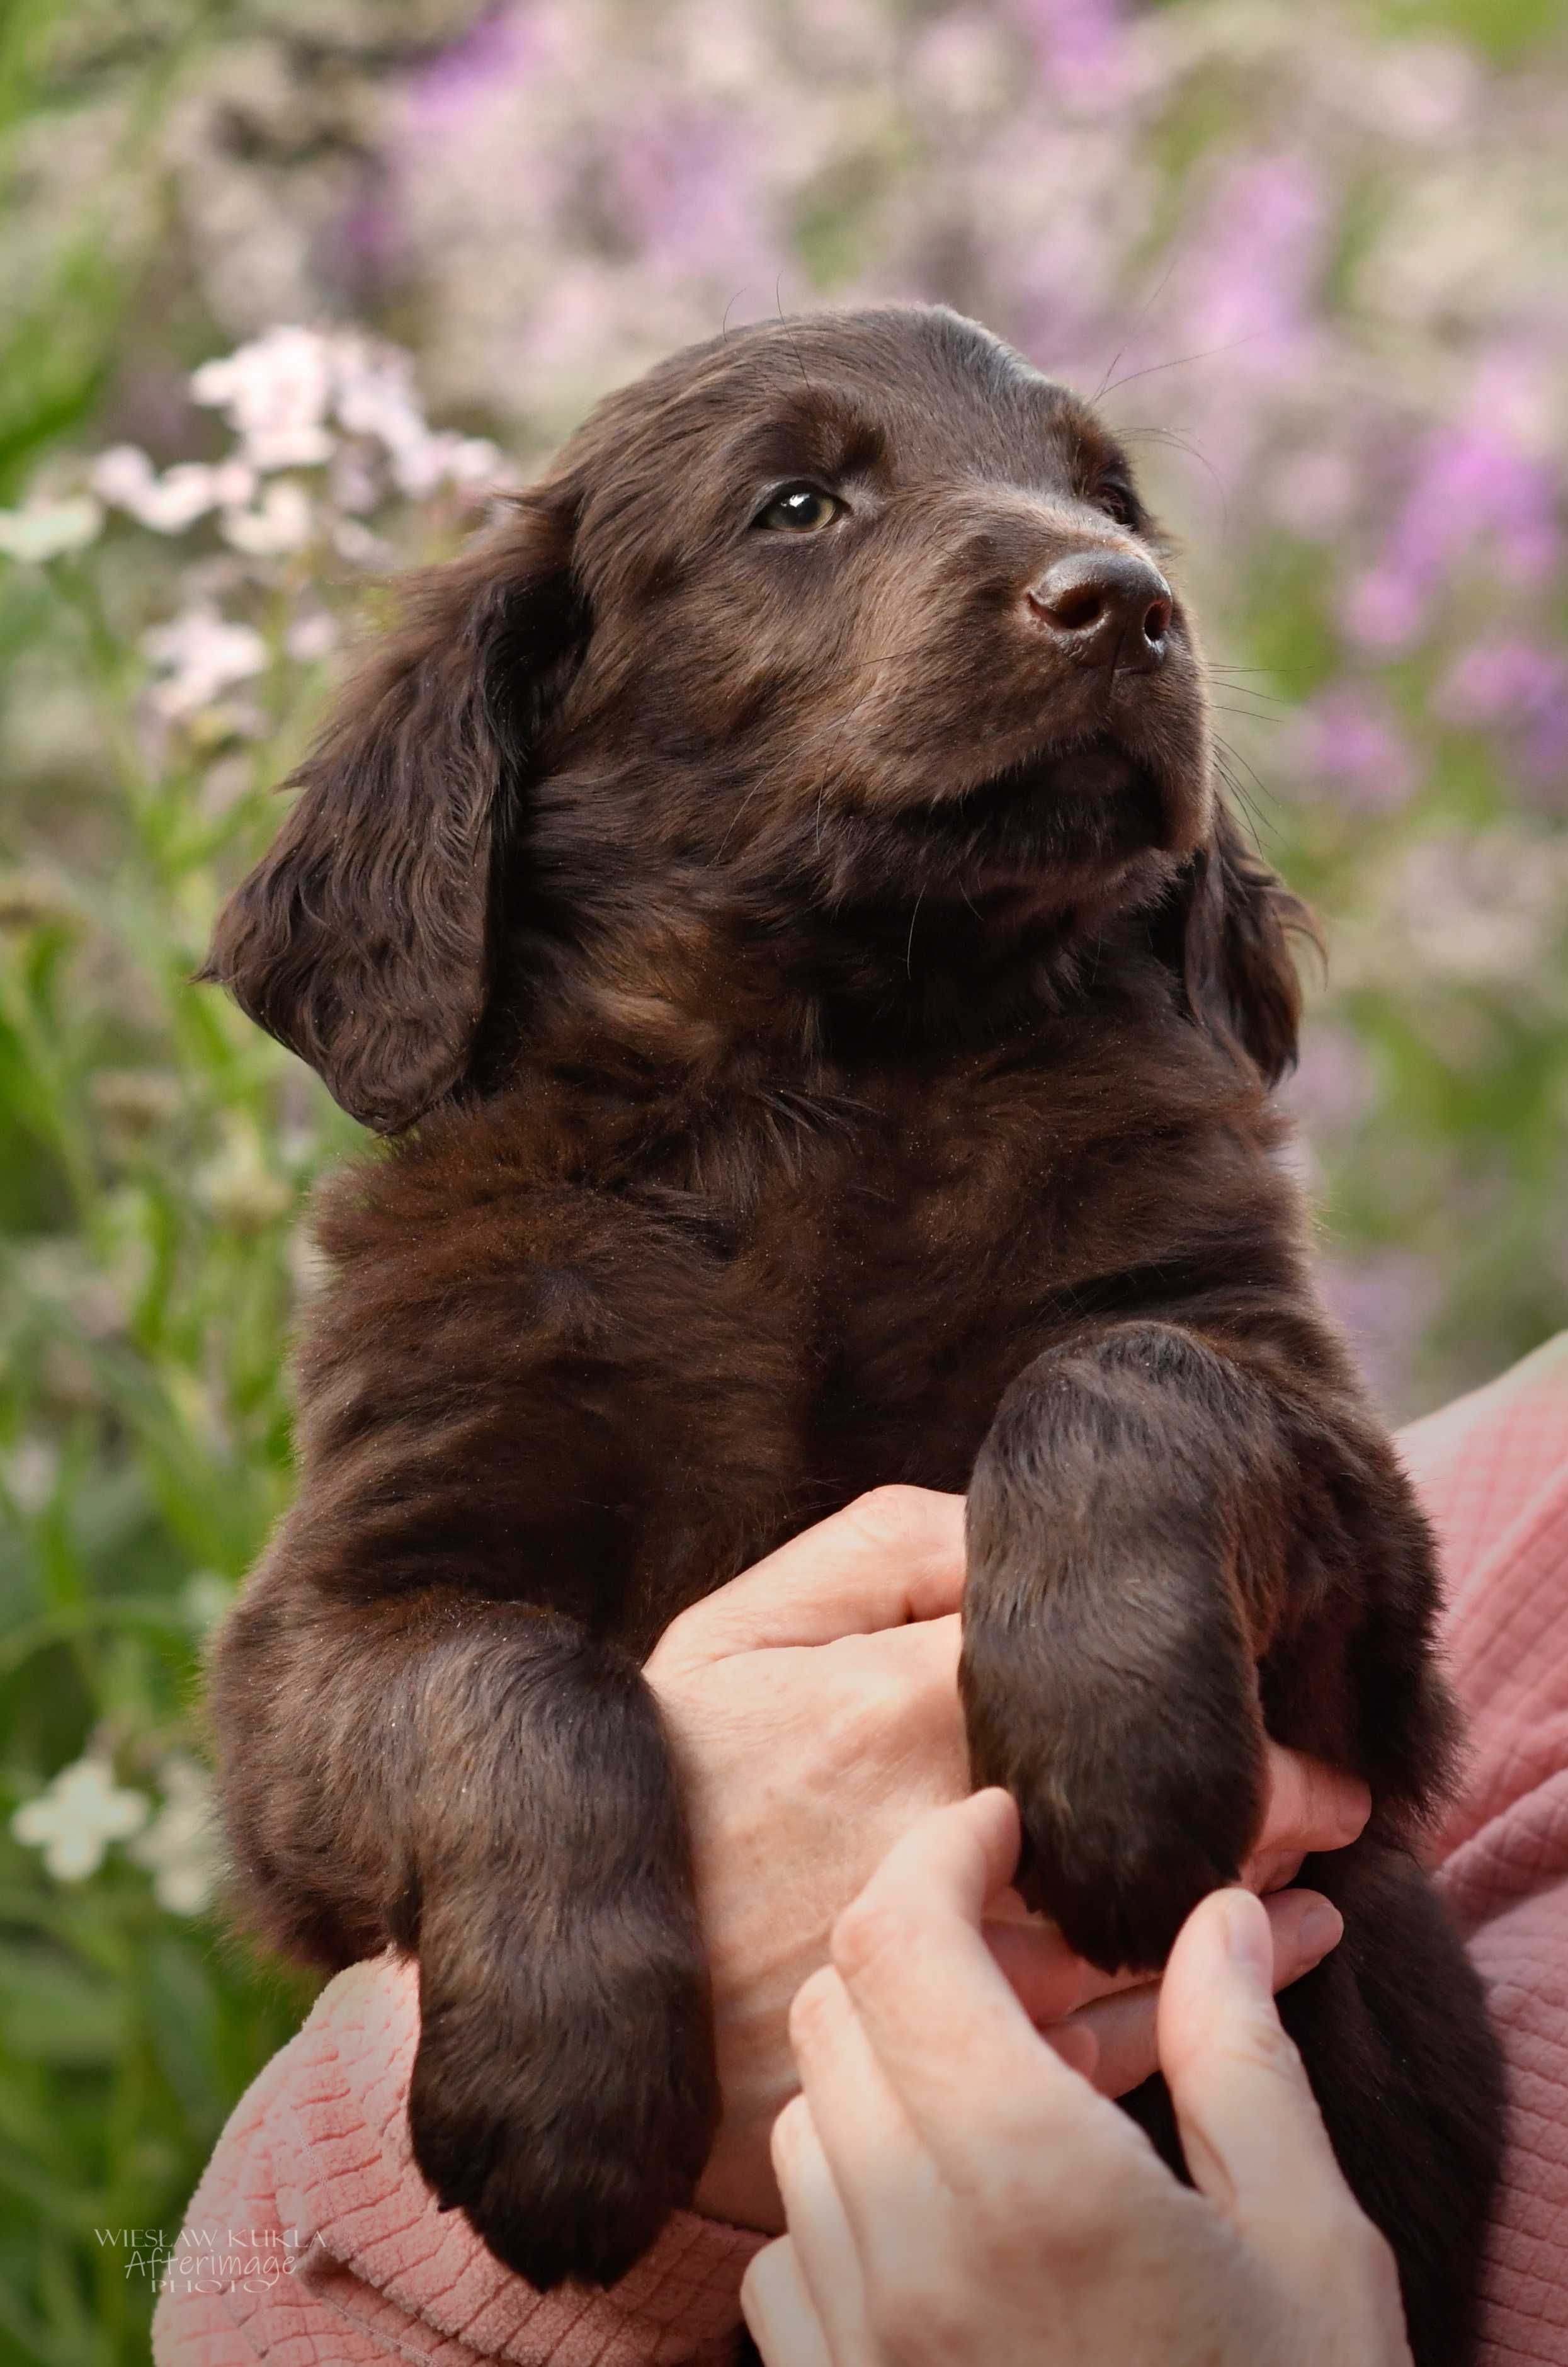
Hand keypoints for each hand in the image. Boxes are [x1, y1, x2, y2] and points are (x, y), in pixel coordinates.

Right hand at [645, 1488, 1368, 2231]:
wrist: (574, 1981)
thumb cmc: (665, 1785)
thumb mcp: (734, 1631)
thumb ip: (879, 1549)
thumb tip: (1004, 1521)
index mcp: (900, 1711)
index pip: (1121, 1701)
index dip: (1237, 1719)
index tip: (1288, 1714)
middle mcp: (944, 1841)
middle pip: (1160, 1823)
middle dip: (1272, 1812)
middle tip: (1331, 1800)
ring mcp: (951, 1970)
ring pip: (1158, 1938)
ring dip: (1257, 1909)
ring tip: (1313, 1875)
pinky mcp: (947, 2074)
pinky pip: (1115, 2050)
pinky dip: (1207, 2010)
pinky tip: (1260, 1970)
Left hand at [742, 1790, 1411, 2366]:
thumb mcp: (1308, 2246)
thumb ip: (1241, 2055)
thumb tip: (1214, 1910)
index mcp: (1026, 2177)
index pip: (903, 1939)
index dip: (942, 1852)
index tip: (1001, 1828)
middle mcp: (904, 2245)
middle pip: (838, 2010)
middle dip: (919, 1951)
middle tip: (1022, 1964)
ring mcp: (851, 2341)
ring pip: (805, 2123)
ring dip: (885, 2074)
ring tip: (1001, 2097)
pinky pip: (784, 2253)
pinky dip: (844, 2202)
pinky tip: (945, 2225)